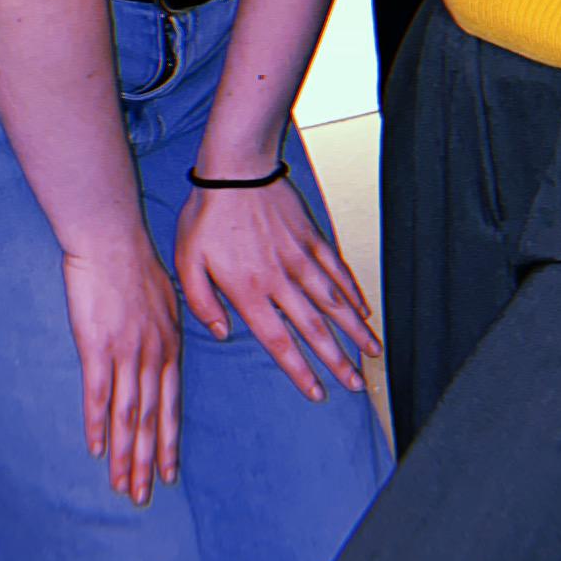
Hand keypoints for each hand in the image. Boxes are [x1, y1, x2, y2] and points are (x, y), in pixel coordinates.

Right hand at [62, 227, 184, 501]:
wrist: (112, 240)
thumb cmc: (135, 264)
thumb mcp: (166, 300)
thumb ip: (166, 332)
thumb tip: (167, 351)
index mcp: (169, 346)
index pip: (171, 405)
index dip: (168, 442)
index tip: (168, 473)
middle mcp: (152, 355)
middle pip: (151, 419)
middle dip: (148, 462)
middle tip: (143, 496)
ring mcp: (126, 353)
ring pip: (128, 415)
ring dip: (125, 454)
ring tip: (123, 486)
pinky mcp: (97, 346)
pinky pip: (98, 394)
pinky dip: (98, 425)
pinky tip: (96, 449)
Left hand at [177, 180, 382, 403]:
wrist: (235, 168)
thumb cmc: (206, 214)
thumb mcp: (187, 262)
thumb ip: (201, 302)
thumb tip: (222, 332)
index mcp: (249, 291)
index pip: (279, 341)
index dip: (300, 370)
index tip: (318, 393)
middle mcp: (280, 280)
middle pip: (315, 329)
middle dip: (338, 361)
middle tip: (357, 384)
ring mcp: (300, 258)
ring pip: (334, 302)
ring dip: (355, 330)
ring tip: (373, 352)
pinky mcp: (311, 237)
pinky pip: (337, 270)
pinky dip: (353, 291)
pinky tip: (365, 308)